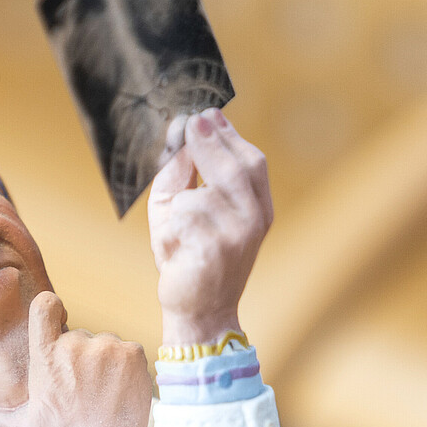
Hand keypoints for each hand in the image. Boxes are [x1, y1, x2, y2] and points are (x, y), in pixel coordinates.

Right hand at [0, 291, 150, 426]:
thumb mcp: (26, 426)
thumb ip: (2, 415)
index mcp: (46, 358)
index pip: (45, 307)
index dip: (52, 308)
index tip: (58, 318)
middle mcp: (75, 347)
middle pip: (79, 336)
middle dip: (81, 355)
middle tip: (84, 387)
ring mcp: (107, 349)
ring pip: (105, 344)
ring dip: (105, 361)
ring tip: (102, 392)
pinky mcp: (134, 355)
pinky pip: (128, 350)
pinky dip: (126, 366)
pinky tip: (119, 390)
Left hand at [147, 108, 272, 346]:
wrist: (198, 312)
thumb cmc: (188, 257)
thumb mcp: (181, 209)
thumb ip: (180, 172)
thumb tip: (178, 130)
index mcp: (257, 208)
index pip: (251, 161)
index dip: (229, 136)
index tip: (207, 114)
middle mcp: (255, 220)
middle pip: (236, 167)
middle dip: (209, 142)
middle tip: (189, 122)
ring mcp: (238, 236)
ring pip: (202, 195)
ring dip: (178, 206)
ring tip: (175, 233)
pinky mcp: (215, 251)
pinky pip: (185, 218)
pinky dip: (169, 229)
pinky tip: (173, 252)